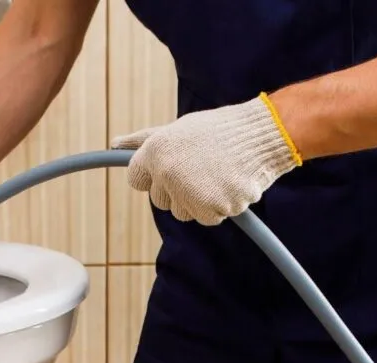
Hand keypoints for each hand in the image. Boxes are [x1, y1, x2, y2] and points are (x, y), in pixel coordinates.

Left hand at [110, 94, 301, 225]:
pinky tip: (229, 183)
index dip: (155, 176)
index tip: (174, 165)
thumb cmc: (218, 131)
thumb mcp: (176, 130)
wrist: (262, 133)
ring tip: (217, 173)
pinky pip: (207, 219)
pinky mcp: (211, 208)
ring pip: (183, 213)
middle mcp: (167, 172)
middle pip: (159, 202)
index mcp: (155, 152)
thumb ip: (143, 141)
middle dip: (178, 191)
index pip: (137, 181)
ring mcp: (188, 192)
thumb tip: (114, 144)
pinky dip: (220, 207)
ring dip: (199, 200)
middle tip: (202, 167)